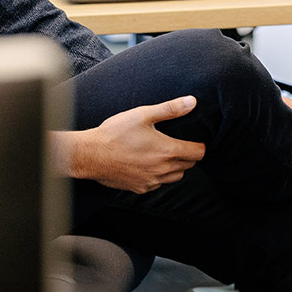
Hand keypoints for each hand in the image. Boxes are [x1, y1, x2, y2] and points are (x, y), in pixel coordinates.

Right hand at [61, 96, 206, 192]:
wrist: (91, 155)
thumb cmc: (116, 133)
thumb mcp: (144, 114)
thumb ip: (170, 109)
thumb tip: (192, 102)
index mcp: (167, 151)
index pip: (198, 153)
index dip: (200, 145)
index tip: (195, 139)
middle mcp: (162, 170)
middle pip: (189, 166)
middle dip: (188, 155)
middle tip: (179, 143)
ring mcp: (151, 181)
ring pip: (175, 177)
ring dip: (176, 167)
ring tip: (165, 154)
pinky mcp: (139, 188)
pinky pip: (158, 185)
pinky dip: (159, 176)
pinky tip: (149, 164)